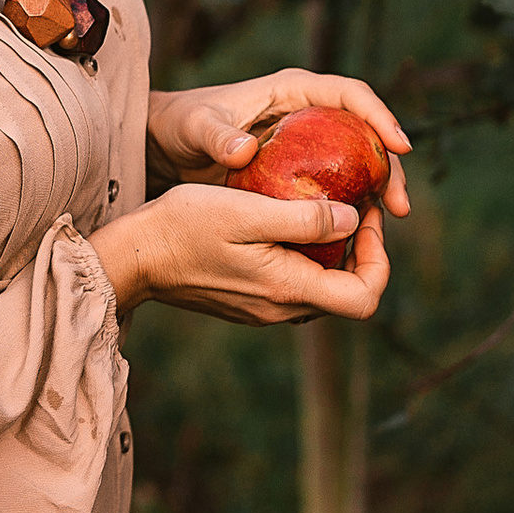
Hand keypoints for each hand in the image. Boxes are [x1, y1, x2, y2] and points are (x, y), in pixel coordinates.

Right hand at [92, 184, 392, 325]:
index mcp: (288, 289)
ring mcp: (263, 310)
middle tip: (354, 202)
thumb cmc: (184, 226)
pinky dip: (304, 257)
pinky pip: (293, 284)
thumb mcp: (245, 210)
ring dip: (332, 252)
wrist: (133, 256)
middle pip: (347, 292)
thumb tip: (353, 220)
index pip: (365, 297)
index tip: (369, 217)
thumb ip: (303, 218)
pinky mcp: (248, 302)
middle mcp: (281, 309)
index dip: (380, 260)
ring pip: (321, 288)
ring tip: (323, 207)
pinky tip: (285, 222)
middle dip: (361, 249)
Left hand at [145, 67, 414, 217]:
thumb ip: (216, 136)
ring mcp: (310, 143)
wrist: (167, 145)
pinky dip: (352, 206)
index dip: (379, 116)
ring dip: (379, 190)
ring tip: (390, 221)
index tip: (400, 146)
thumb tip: (244, 149)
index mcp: (293, 90)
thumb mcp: (195, 128)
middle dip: (390, 165)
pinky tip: (357, 235)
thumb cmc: (182, 125)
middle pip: (366, 132)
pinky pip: (338, 185)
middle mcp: (309, 113)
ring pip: (359, 162)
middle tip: (400, 205)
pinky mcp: (303, 171)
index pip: (349, 94)